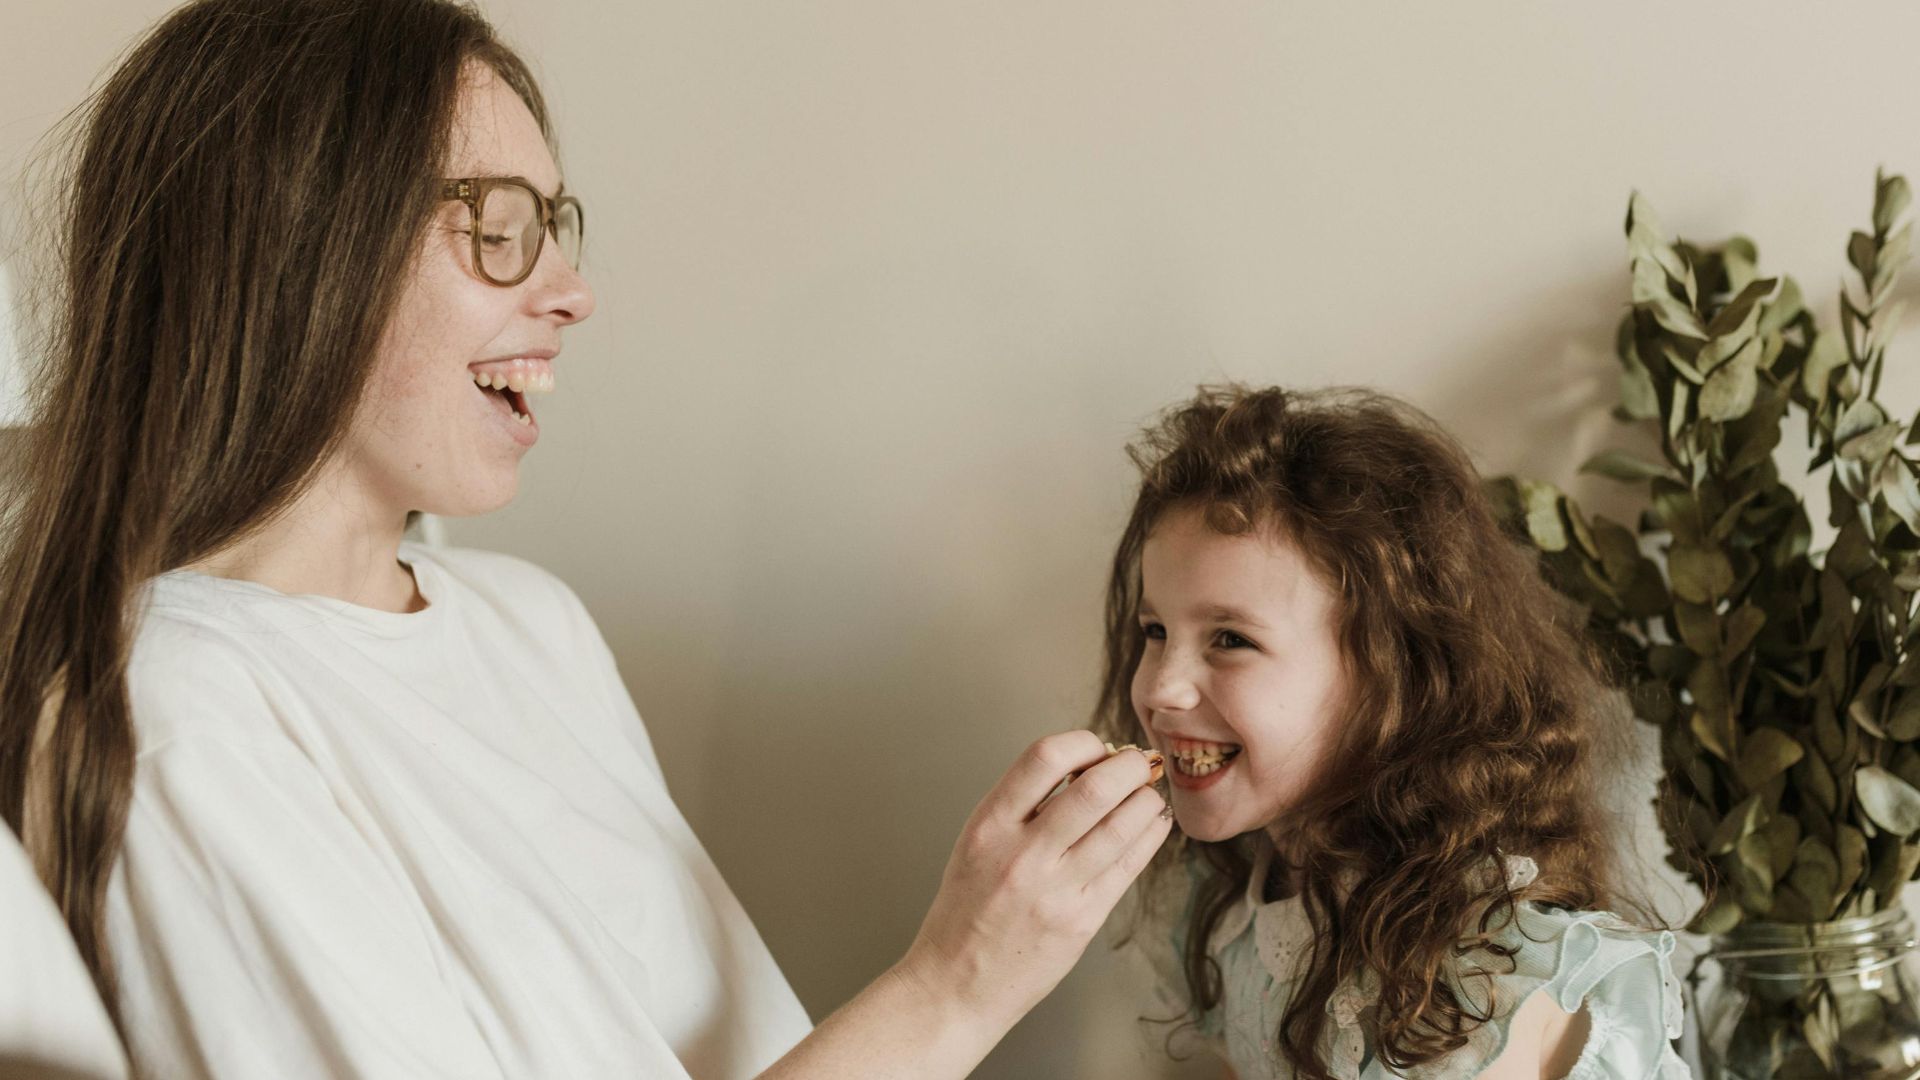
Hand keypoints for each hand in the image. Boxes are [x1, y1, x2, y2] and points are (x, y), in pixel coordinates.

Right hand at [894, 730, 1171, 1031]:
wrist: (956, 984)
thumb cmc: (966, 911)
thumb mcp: (977, 843)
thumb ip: (1023, 806)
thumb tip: (1086, 767)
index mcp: (989, 826)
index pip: (1045, 758)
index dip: (1083, 743)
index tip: (1096, 748)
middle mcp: (1022, 855)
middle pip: (1095, 789)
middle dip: (1130, 767)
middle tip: (1140, 763)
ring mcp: (1055, 891)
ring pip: (1122, 826)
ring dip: (1147, 800)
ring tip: (1150, 794)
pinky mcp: (1082, 921)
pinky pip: (1129, 867)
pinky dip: (1150, 836)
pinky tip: (1154, 824)